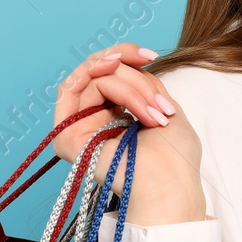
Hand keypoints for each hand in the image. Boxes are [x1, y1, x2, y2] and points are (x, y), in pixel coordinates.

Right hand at [52, 43, 206, 224]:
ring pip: (92, 78)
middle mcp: (94, 122)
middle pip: (100, 72)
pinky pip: (73, 89)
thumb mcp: (162, 104)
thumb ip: (141, 81)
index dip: (127, 57)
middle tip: (155, 94)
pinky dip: (97, 76)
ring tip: (151, 111)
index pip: (109, 74)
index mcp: (115, 117)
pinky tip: (111, 70)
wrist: (170, 185)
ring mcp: (78, 130)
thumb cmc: (175, 157)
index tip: (151, 56)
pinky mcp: (66, 137)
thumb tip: (125, 60)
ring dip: (127, 85)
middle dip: (132, 73)